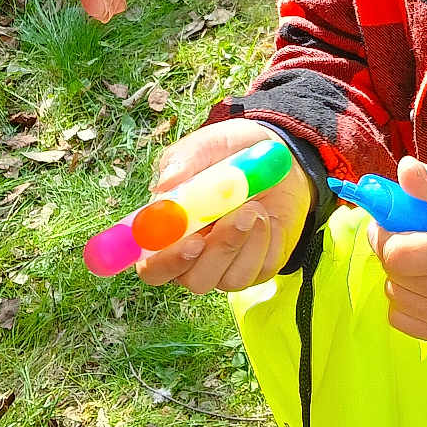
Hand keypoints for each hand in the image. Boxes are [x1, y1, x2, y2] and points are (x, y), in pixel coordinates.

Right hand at [137, 120, 313, 292]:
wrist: (274, 159)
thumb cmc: (229, 153)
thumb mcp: (207, 146)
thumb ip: (184, 162)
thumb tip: (165, 184)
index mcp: (166, 232)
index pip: (152, 267)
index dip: (167, 262)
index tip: (194, 241)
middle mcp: (193, 257)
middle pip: (194, 280)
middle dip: (219, 250)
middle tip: (237, 216)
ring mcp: (226, 267)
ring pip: (231, 279)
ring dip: (246, 239)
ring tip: (254, 204)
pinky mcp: (257, 269)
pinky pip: (261, 269)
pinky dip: (268, 240)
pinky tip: (267, 217)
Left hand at [370, 159, 426, 343]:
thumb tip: (404, 168)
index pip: (396, 253)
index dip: (387, 235)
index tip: (398, 221)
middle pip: (394, 275)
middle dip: (396, 252)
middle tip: (417, 237)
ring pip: (395, 296)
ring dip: (401, 277)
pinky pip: (402, 320)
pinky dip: (407, 302)